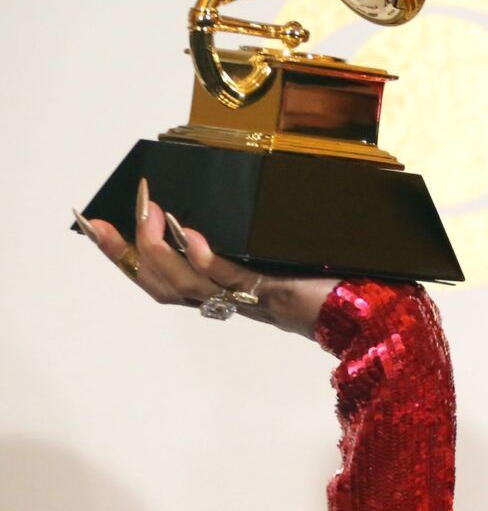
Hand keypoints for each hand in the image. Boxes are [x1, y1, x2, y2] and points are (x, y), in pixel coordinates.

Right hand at [73, 176, 341, 338]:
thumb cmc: (330, 274)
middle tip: (103, 222)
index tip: (96, 226)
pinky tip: (192, 234)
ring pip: (184, 284)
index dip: (125, 257)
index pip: (161, 278)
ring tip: (151, 212)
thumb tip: (214, 204)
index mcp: (224, 288)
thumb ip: (244, 239)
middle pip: (159, 286)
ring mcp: (247, 296)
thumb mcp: (276, 249)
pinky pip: (227, 277)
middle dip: (125, 255)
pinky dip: (205, 258)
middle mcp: (229, 297)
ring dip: (160, 249)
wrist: (369, 306)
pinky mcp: (271, 290)